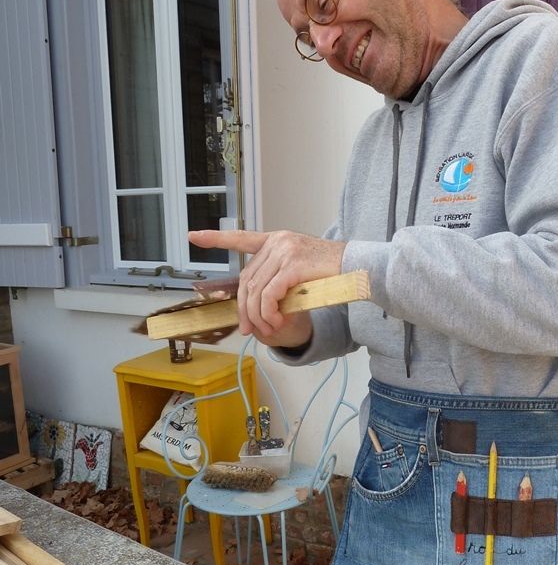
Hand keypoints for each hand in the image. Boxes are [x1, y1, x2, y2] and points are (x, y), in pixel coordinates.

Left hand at [189, 229, 345, 343]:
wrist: (358, 267)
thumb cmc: (333, 272)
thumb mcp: (301, 272)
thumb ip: (278, 279)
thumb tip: (257, 306)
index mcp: (277, 240)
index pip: (241, 238)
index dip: (216, 238)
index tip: (193, 236)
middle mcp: (278, 242)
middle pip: (246, 279)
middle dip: (243, 308)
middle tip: (247, 329)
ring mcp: (285, 251)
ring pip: (256, 290)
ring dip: (258, 315)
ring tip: (268, 329)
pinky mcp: (293, 265)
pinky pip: (270, 294)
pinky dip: (269, 312)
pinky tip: (276, 322)